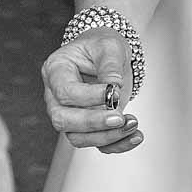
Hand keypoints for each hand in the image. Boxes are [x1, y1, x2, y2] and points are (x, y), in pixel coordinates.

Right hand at [42, 31, 141, 154]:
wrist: (105, 55)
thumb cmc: (101, 47)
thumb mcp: (109, 46)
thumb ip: (110, 65)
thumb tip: (114, 88)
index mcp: (56, 70)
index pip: (65, 92)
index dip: (88, 97)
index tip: (114, 92)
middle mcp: (56, 96)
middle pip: (63, 120)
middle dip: (93, 123)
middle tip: (119, 118)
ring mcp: (68, 114)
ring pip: (77, 137)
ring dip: (106, 136)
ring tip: (132, 124)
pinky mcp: (85, 127)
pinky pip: (96, 144)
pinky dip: (116, 145)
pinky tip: (135, 136)